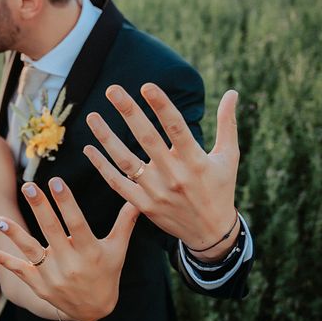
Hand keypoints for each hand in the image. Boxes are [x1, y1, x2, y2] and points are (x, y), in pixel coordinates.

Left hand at [0, 177, 139, 320]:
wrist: (94, 312)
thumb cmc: (107, 275)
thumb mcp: (118, 251)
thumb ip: (124, 224)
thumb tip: (137, 200)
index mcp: (89, 252)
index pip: (76, 223)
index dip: (66, 202)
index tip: (56, 181)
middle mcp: (70, 263)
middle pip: (52, 231)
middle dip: (39, 208)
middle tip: (28, 186)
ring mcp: (52, 275)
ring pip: (32, 251)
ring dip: (15, 235)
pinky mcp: (39, 285)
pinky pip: (20, 271)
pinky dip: (5, 262)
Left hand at [84, 83, 239, 261]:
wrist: (211, 234)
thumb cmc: (220, 188)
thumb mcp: (229, 157)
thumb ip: (227, 124)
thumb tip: (232, 92)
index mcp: (196, 160)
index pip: (176, 128)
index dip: (161, 106)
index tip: (146, 86)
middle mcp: (174, 175)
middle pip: (147, 139)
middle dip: (129, 113)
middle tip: (113, 90)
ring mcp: (156, 191)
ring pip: (126, 161)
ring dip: (107, 138)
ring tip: (92, 116)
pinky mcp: (143, 205)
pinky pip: (118, 183)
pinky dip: (102, 166)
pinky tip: (89, 148)